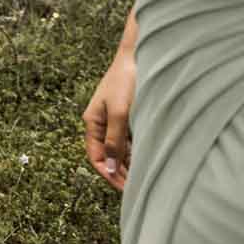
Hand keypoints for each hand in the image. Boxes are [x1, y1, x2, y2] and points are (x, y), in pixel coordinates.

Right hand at [84, 42, 136, 189]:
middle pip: (108, 155)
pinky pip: (132, 140)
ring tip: (147, 178)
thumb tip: (111, 168)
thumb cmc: (127, 81)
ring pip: (121, 149)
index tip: (126, 189)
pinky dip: (138, 152)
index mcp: (93, 121)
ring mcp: (117, 119)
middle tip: (139, 188)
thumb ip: (116, 142)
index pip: (96, 156)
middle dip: (121, 172)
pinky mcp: (131, 115)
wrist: (142, 55)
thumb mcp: (120, 113)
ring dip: (131, 164)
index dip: (108, 174)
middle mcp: (103, 122)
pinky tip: (150, 159)